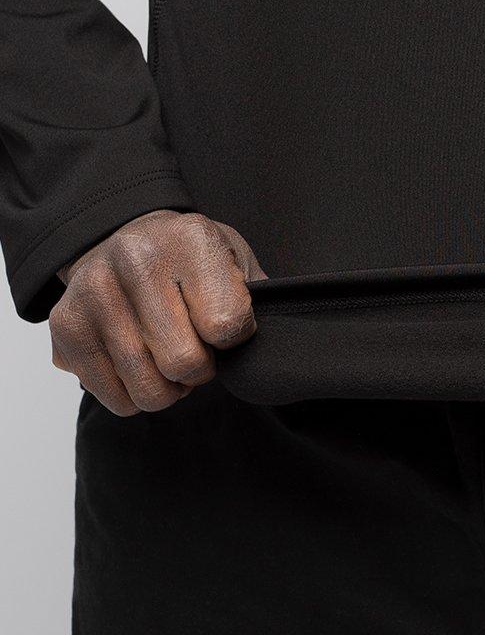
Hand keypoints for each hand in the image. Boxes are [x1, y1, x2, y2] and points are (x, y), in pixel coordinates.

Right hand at [50, 210, 265, 415]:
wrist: (125, 237)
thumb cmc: (190, 259)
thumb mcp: (235, 262)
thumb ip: (257, 302)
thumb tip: (268, 347)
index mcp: (191, 240)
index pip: (227, 325)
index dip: (235, 339)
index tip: (226, 328)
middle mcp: (136, 260)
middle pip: (183, 362)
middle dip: (201, 369)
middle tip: (198, 350)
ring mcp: (94, 292)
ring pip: (148, 388)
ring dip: (169, 388)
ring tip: (169, 359)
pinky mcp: (66, 325)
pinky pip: (115, 397)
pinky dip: (135, 394)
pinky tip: (141, 364)